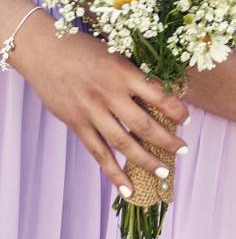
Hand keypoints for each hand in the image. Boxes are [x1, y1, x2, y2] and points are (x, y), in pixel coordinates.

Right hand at [13, 18, 189, 193]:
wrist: (45, 50)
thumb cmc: (87, 49)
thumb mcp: (117, 53)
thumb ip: (137, 76)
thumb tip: (166, 96)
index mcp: (123, 72)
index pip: (159, 96)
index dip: (177, 110)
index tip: (187, 119)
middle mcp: (108, 94)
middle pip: (143, 125)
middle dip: (167, 141)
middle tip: (184, 150)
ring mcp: (90, 111)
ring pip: (123, 143)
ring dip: (145, 161)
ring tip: (163, 172)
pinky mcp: (76, 124)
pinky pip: (98, 152)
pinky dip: (113, 172)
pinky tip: (128, 189)